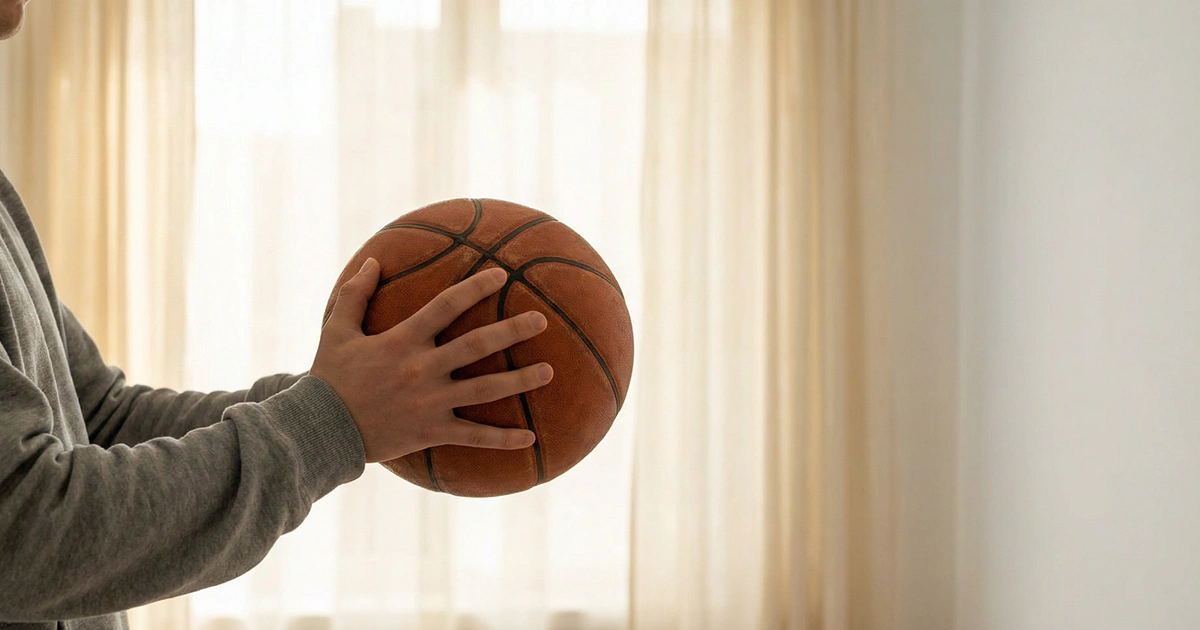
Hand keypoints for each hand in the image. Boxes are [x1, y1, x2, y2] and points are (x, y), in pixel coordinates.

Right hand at [310, 258, 551, 463]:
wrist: (320, 429)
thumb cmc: (329, 378)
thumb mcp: (336, 331)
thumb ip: (355, 295)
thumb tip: (372, 260)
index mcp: (403, 340)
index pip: (446, 306)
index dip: (475, 288)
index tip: (502, 275)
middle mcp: (422, 368)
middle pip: (477, 345)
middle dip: (512, 330)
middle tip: (541, 320)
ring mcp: (430, 402)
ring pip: (485, 389)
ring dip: (520, 381)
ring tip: (550, 371)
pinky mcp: (432, 431)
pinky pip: (474, 435)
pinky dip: (502, 439)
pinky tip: (530, 438)